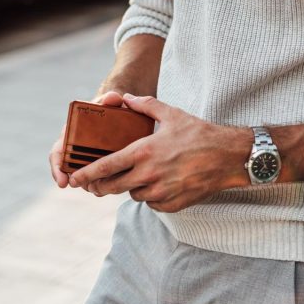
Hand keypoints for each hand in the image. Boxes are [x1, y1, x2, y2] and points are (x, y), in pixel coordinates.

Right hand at [49, 90, 124, 187]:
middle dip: (78, 181)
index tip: (62, 183)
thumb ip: (109, 99)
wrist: (115, 111)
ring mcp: (86, 160)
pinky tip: (114, 183)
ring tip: (102, 186)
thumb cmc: (105, 106)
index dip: (57, 169)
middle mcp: (73, 150)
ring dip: (92, 183)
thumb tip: (115, 98)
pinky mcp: (100, 165)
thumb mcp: (106, 101)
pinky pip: (99, 178)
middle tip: (87, 187)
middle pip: (70, 171)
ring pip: (85, 178)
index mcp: (68, 135)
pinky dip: (104, 182)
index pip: (57, 154)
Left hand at [67, 95, 251, 211]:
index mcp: (144, 152)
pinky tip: (159, 182)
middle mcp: (149, 175)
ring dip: (131, 186)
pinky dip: (150, 195)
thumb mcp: (171, 113)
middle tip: (97, 183)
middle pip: (113, 187)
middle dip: (102, 185)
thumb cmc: (199, 132)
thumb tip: (125, 98)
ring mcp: (161, 192)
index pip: (107, 166)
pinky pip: (151, 203)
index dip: (87, 173)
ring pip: (133, 194)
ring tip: (140, 174)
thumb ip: (145, 106)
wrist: (228, 156)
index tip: (75, 178)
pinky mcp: (172, 204)